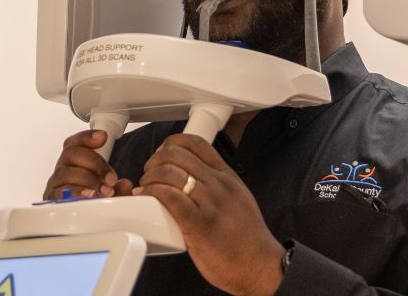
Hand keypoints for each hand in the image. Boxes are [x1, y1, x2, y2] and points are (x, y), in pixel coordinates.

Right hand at [43, 130, 132, 199]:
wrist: (82, 219)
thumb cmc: (95, 200)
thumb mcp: (110, 191)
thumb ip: (119, 187)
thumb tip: (126, 184)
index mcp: (74, 160)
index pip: (75, 142)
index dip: (87, 137)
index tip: (103, 137)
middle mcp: (63, 168)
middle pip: (71, 153)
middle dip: (94, 163)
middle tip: (111, 178)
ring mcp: (56, 183)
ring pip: (65, 173)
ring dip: (87, 180)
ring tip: (104, 190)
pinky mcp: (52, 199)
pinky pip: (58, 193)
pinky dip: (75, 193)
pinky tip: (88, 196)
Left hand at [133, 134, 283, 295]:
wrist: (261, 265)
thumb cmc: (248, 238)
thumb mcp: (237, 198)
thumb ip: (217, 186)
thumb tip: (191, 181)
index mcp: (226, 176)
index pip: (197, 143)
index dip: (174, 142)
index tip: (163, 150)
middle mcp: (218, 184)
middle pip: (178, 155)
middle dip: (155, 160)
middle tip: (149, 171)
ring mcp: (209, 202)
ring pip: (170, 172)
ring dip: (150, 176)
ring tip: (146, 186)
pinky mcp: (199, 223)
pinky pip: (170, 197)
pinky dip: (153, 192)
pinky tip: (148, 196)